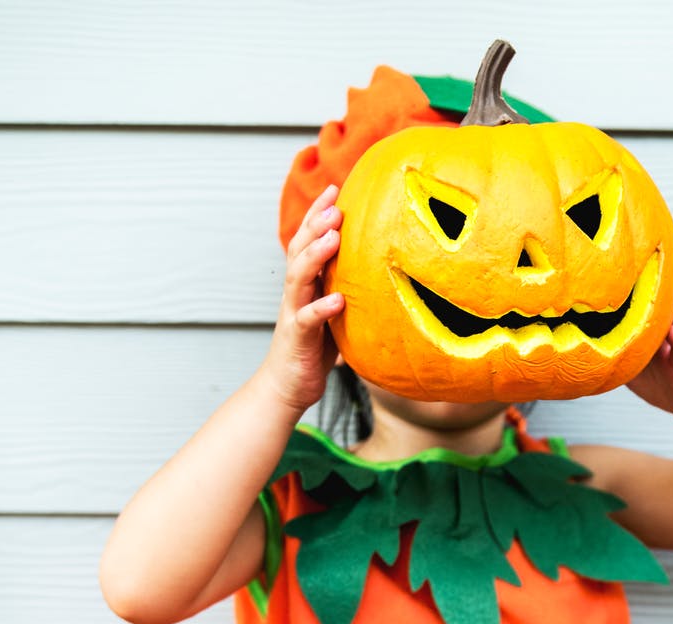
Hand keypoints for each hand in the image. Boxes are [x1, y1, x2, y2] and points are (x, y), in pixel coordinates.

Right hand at [258, 184, 345, 413]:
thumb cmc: (315, 348)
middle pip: (300, 250)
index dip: (318, 214)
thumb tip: (384, 270)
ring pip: (298, 277)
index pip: (308, 240)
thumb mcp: (334, 311)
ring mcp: (293, 313)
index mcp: (305, 283)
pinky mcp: (297, 338)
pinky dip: (321, 309)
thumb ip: (348, 289)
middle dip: (316, 225)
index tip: (335, 188)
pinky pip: (307, 320)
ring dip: (315, 256)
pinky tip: (338, 301)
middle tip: (335, 204)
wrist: (288, 385)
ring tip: (333, 238)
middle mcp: (296, 292)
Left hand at [625, 251, 672, 422]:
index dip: (642, 271)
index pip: (649, 293)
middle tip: (667, 235)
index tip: (634, 241)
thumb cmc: (659, 381)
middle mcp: (670, 327)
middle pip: (670, 291)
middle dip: (669, 263)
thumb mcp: (632, 362)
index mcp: (655, 326)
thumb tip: (576, 335)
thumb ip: (614, 345)